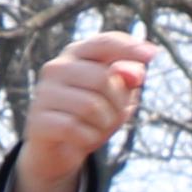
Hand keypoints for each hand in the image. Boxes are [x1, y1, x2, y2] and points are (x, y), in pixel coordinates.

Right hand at [12, 29, 158, 191]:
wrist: (58, 149)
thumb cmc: (92, 117)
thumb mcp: (117, 97)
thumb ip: (128, 80)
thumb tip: (137, 72)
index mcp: (76, 55)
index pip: (104, 42)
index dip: (129, 47)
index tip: (152, 55)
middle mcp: (56, 68)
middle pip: (103, 78)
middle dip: (119, 103)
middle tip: (115, 116)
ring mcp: (44, 93)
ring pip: (91, 106)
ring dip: (105, 124)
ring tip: (98, 128)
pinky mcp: (39, 120)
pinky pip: (75, 129)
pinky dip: (89, 138)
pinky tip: (84, 138)